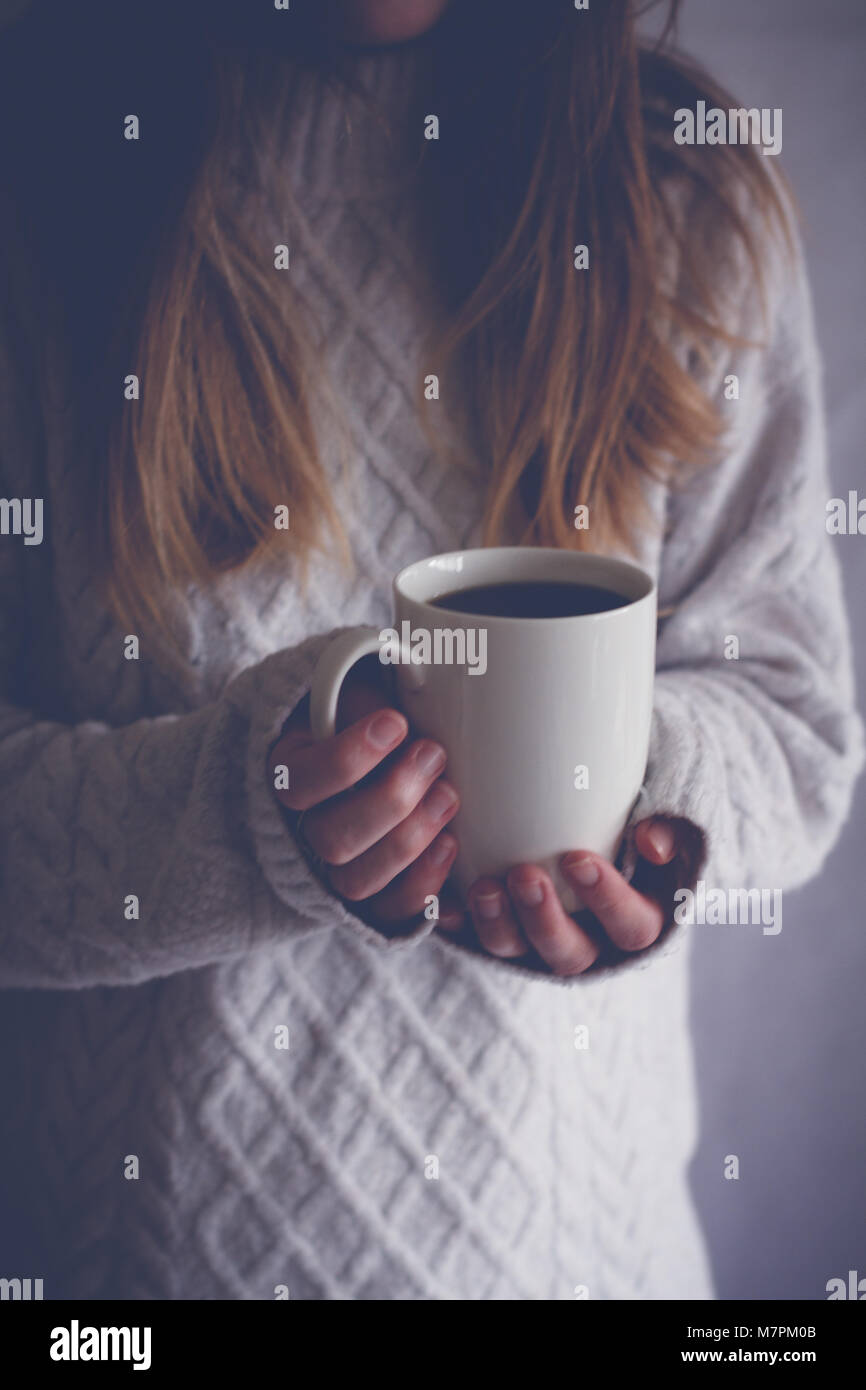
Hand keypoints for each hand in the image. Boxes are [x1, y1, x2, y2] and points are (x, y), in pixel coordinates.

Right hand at [268, 661, 460, 931]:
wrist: (363, 758)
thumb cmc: (362, 716)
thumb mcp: (353, 690)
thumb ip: (370, 682)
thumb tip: (430, 652)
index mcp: (286, 772)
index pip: (301, 780)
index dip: (349, 757)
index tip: (397, 722)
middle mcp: (299, 828)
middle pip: (332, 839)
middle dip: (392, 799)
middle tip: (434, 753)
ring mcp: (331, 869)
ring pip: (357, 881)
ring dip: (410, 840)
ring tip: (449, 794)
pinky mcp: (368, 896)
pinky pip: (387, 910)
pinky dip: (422, 886)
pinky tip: (450, 844)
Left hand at [436, 817, 691, 975]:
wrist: (588, 808)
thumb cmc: (633, 807)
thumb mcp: (664, 809)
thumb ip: (670, 820)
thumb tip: (651, 841)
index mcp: (638, 916)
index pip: (632, 927)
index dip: (607, 901)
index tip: (578, 859)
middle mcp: (588, 938)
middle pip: (569, 954)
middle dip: (544, 920)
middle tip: (524, 875)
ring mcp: (538, 937)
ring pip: (516, 951)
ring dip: (498, 925)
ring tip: (483, 888)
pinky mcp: (500, 925)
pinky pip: (471, 936)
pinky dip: (455, 922)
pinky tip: (440, 903)